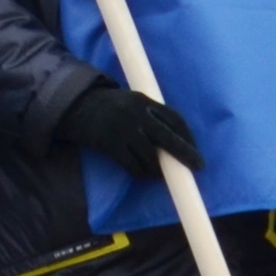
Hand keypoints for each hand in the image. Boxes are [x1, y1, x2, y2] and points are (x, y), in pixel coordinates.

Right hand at [54, 82, 207, 178]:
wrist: (77, 106)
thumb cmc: (111, 106)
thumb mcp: (133, 101)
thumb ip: (152, 115)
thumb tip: (176, 140)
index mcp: (145, 101)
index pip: (175, 119)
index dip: (188, 136)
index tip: (195, 149)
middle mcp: (136, 114)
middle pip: (168, 138)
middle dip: (185, 153)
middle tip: (198, 166)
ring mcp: (122, 129)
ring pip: (149, 156)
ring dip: (158, 169)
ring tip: (160, 174)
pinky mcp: (110, 144)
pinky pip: (132, 165)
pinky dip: (140, 172)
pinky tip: (143, 174)